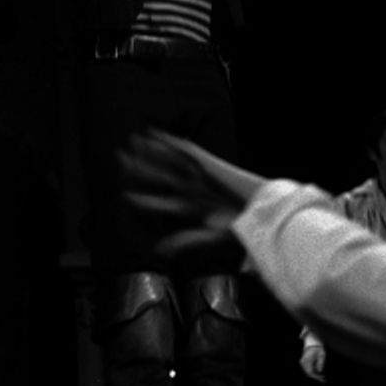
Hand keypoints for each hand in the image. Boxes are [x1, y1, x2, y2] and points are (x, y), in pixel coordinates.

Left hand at [119, 129, 264, 270]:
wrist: (266, 212)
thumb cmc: (245, 226)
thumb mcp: (210, 236)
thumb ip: (185, 241)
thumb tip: (160, 252)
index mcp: (194, 209)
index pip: (163, 203)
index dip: (144, 200)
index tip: (125, 196)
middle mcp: (194, 190)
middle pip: (160, 178)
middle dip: (139, 170)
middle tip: (119, 162)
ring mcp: (200, 176)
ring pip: (168, 162)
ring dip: (149, 152)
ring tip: (129, 144)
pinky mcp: (208, 163)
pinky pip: (184, 149)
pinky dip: (167, 141)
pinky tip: (152, 133)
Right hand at [300, 342, 326, 382]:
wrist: (312, 343)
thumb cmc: (318, 348)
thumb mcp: (321, 355)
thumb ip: (320, 363)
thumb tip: (319, 371)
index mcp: (307, 360)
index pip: (310, 372)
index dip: (316, 376)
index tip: (322, 378)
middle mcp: (303, 362)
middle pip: (308, 373)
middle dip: (316, 377)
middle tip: (323, 380)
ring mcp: (302, 362)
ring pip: (307, 372)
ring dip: (314, 375)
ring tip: (322, 378)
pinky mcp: (304, 362)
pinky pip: (308, 369)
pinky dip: (313, 372)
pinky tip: (318, 373)